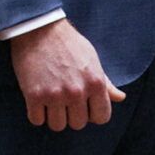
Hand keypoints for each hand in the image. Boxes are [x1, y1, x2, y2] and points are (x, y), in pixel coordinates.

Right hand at [9, 19, 125, 129]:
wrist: (39, 29)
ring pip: (58, 125)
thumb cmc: (68, 43)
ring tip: (51, 100)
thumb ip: (106, 82)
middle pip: (78, 124)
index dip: (93, 114)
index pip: (102, 118)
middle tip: (64, 99)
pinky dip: (36, 113)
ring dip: (54, 116)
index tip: (84, 106)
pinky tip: (38, 99)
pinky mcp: (34, 95)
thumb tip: (121, 97)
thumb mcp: (92, 59)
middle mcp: (77, 91)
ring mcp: (55, 95)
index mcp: (95, 82)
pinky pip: (37, 120)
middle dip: (72, 115)